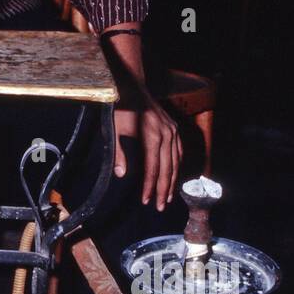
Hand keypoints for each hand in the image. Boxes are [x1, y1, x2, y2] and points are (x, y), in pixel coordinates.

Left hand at [113, 93, 181, 210]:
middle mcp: (166, 134)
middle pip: (167, 168)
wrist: (132, 87)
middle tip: (160, 206)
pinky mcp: (174, 128)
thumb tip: (121, 175)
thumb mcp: (114, 131)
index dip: (149, 187)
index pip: (152, 169)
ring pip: (176, 162)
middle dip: (163, 189)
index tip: (146, 200)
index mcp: (151, 136)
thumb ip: (119, 154)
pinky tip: (174, 176)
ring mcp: (172, 130)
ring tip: (168, 197)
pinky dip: (177, 166)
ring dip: (172, 181)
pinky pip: (179, 151)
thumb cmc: (120, 110)